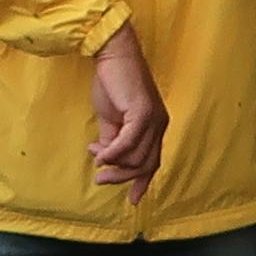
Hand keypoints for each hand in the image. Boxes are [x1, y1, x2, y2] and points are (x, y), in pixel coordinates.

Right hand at [85, 25, 165, 193]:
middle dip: (122, 177)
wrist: (112, 55)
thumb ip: (111, 140)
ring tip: (96, 160)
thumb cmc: (112, 82)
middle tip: (100, 179)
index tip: (132, 200)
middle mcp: (159, 125)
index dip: (142, 182)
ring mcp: (153, 120)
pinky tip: (99, 155)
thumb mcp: (111, 118)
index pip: (153, 161)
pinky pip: (128, 144)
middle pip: (145, 165)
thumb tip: (104, 159)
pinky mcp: (142, 113)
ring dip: (114, 164)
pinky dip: (113, 153)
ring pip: (136, 158)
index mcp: (155, 126)